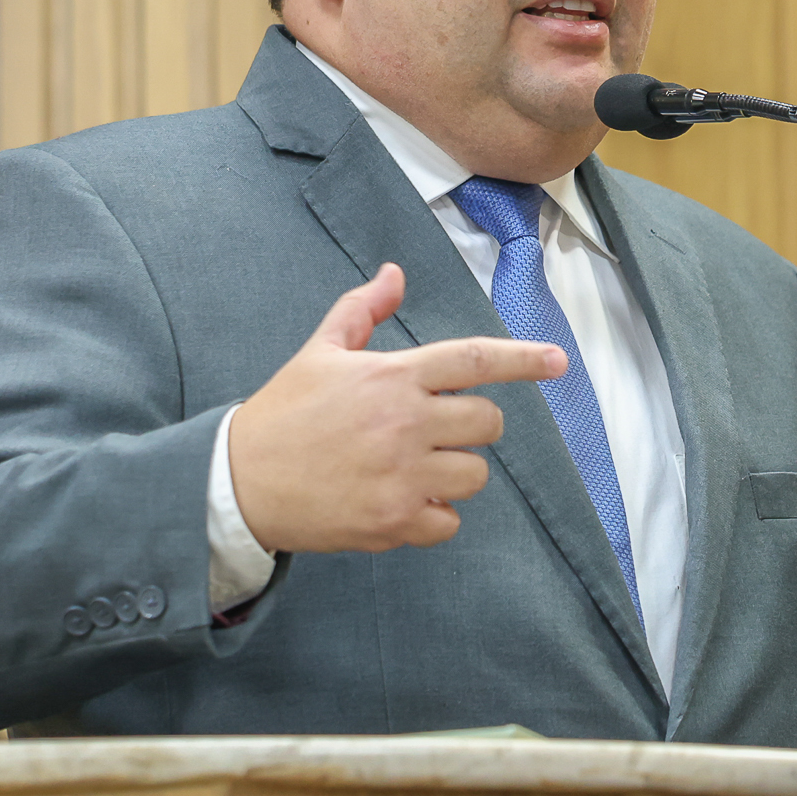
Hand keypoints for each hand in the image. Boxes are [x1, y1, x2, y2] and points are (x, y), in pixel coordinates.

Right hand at [229, 263, 565, 552]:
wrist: (238, 483)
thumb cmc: (283, 414)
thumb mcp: (320, 351)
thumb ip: (364, 310)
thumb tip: (394, 274)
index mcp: (392, 376)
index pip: (475, 360)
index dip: (524, 359)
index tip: (559, 361)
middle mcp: (405, 423)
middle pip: (487, 422)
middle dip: (473, 424)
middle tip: (436, 428)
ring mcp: (402, 476)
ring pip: (475, 474)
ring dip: (456, 471)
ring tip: (414, 466)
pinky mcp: (393, 521)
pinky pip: (449, 521)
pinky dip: (435, 516)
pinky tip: (403, 502)